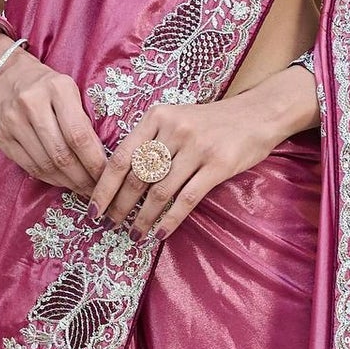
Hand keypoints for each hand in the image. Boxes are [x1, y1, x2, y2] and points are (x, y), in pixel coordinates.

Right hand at [0, 31, 107, 196]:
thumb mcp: (70, 91)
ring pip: (45, 165)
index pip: (79, 135)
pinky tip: (62, 181)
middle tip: (97, 190)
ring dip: (68, 182)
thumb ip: (84, 121)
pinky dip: (49, 179)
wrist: (5, 76)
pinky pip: (29, 167)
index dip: (95, 162)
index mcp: (57, 88)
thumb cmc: (47, 86)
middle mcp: (31, 103)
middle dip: (83, 178)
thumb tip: (102, 161)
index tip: (107, 177)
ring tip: (82, 188)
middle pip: (62, 154)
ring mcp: (12, 121)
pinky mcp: (0, 136)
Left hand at [88, 64, 318, 242]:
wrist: (257, 114)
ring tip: (134, 234)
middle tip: (110, 225)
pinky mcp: (217, 165)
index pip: (121, 157)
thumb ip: (150, 140)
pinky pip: (186, 199)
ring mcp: (196, 148)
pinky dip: (170, 220)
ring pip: (159, 192)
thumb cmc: (210, 122)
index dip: (104, 187)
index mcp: (156, 117)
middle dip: (120, 207)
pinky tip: (159, 234)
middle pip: (137, 177)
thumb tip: (118, 178)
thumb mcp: (175, 119)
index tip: (93, 209)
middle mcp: (173, 130)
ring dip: (143, 218)